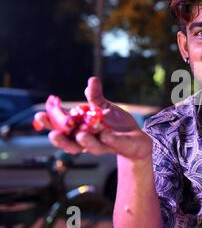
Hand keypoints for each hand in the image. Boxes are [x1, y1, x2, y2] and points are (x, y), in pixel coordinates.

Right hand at [34, 77, 151, 160]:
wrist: (136, 137)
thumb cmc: (115, 123)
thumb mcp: (103, 107)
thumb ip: (95, 96)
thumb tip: (92, 80)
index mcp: (81, 131)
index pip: (62, 129)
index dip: (50, 124)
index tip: (38, 115)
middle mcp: (90, 141)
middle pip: (71, 145)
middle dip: (62, 140)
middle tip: (53, 134)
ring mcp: (105, 145)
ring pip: (93, 147)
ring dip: (86, 142)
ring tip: (81, 135)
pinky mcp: (121, 146)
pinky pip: (114, 143)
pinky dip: (110, 139)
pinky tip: (106, 134)